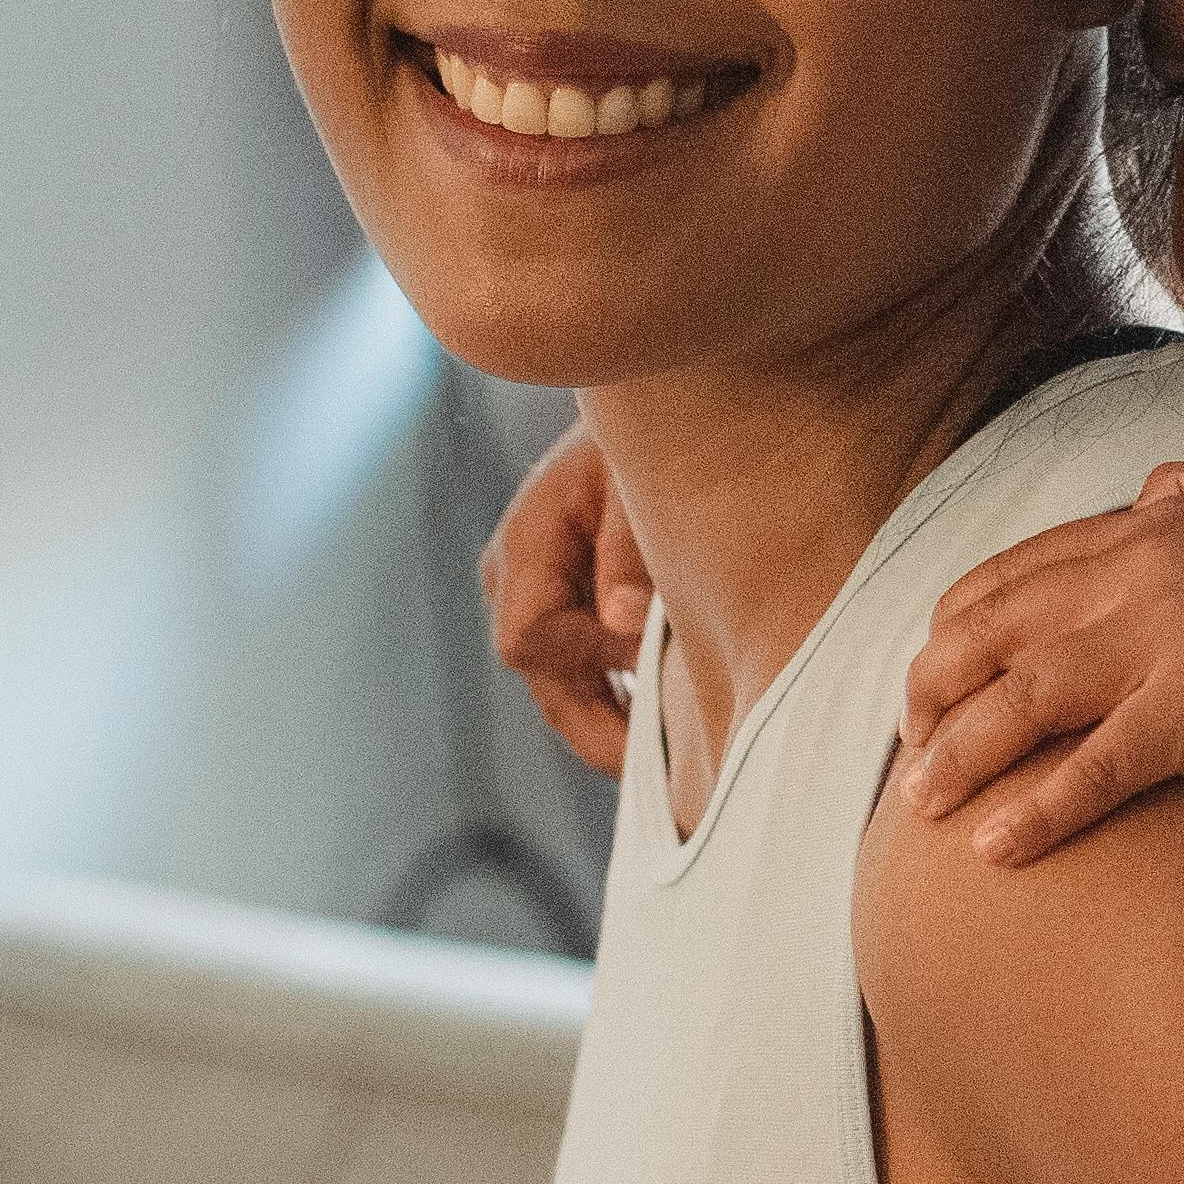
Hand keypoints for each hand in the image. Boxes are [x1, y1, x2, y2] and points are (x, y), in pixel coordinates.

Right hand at [486, 422, 647, 782]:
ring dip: (608, 719)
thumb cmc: (659, 437)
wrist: (662, 406)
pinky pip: (576, 666)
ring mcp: (532, 589)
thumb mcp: (644, 485)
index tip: (649, 663)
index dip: (590, 662)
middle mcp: (515, 572)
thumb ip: (631, 553)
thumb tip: (624, 626)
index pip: (531, 637)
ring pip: (556, 681)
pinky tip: (660, 721)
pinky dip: (615, 695)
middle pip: (539, 677)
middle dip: (598, 728)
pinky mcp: (561, 599)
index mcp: (528, 543)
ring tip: (668, 762)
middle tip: (664, 778)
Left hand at [897, 461, 1183, 864]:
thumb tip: (1161, 483)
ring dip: (961, 755)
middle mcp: (1155, 563)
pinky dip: (1035, 811)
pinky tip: (996, 850)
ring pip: (1026, 696)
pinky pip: (1092, 767)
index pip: (1025, 566)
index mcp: (1167, 518)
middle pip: (1001, 627)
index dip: (961, 624)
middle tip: (907, 742)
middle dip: (935, 689)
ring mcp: (1175, 633)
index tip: (932, 673)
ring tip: (920, 805)